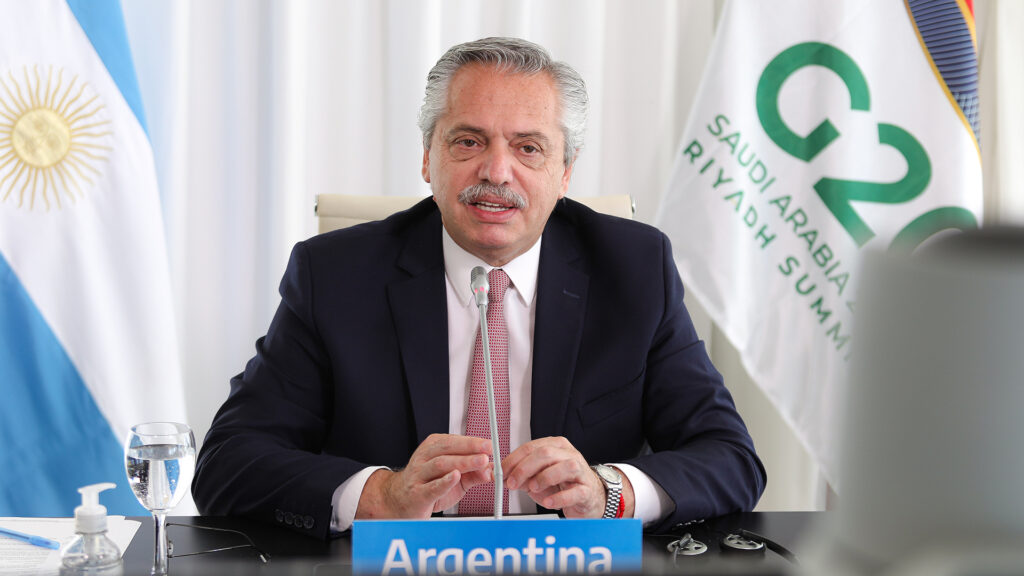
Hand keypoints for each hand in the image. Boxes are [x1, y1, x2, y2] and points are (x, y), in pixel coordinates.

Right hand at [355, 434, 492, 518]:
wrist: (400, 502)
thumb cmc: (427, 486)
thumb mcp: (454, 478)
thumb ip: (472, 473)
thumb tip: (492, 469)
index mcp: (432, 449)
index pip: (453, 441)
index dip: (472, 442)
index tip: (489, 445)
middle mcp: (424, 458)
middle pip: (447, 449)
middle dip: (469, 448)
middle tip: (487, 450)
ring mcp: (418, 475)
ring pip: (441, 464)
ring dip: (463, 462)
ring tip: (480, 462)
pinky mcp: (417, 494)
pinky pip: (431, 486)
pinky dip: (444, 482)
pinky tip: (455, 477)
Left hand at [502, 437, 613, 517]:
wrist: (587, 498)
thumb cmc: (563, 485)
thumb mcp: (539, 477)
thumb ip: (523, 475)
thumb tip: (504, 477)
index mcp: (555, 446)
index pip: (531, 447)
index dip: (513, 460)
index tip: (502, 472)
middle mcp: (569, 455)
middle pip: (545, 454)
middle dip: (524, 468)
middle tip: (513, 483)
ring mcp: (580, 471)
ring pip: (564, 466)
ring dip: (544, 478)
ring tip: (533, 489)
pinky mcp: (587, 490)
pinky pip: (574, 492)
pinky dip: (559, 498)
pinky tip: (549, 502)